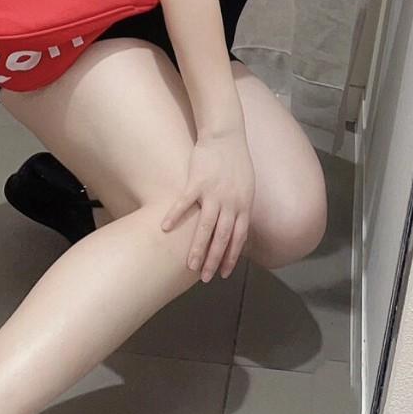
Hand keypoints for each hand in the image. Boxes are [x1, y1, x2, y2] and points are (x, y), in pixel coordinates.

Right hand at [161, 127, 254, 281]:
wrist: (226, 135)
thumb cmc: (236, 162)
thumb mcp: (246, 187)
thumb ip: (241, 208)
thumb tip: (237, 230)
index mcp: (243, 205)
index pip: (238, 238)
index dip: (230, 257)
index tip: (223, 273)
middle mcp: (230, 202)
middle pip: (222, 237)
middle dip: (214, 260)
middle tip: (205, 278)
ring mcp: (213, 192)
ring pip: (205, 226)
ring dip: (198, 247)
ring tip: (189, 264)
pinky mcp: (197, 181)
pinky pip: (184, 202)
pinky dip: (175, 215)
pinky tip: (165, 228)